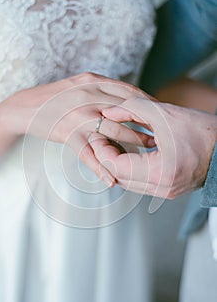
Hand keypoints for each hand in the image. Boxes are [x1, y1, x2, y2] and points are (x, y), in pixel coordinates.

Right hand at [0, 73, 153, 184]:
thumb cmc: (58, 97)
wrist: (26, 107)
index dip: (148, 102)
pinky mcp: (68, 134)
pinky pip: (89, 154)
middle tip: (163, 133)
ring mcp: (78, 116)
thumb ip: (102, 89)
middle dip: (147, 122)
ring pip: (113, 131)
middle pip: (126, 110)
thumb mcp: (81, 84)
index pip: (128, 90)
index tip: (162, 112)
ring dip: (133, 142)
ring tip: (149, 151)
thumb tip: (129, 99)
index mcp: (93, 81)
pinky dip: (101, 168)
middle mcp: (88, 96)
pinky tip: (113, 179)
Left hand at [91, 97, 216, 197]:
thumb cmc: (205, 133)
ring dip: (115, 163)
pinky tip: (127, 151)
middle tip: (100, 137)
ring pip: (126, 182)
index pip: (115, 167)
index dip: (101, 149)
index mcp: (159, 172)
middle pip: (117, 177)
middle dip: (104, 156)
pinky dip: (128, 168)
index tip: (97, 134)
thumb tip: (108, 111)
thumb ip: (133, 109)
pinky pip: (138, 182)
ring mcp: (164, 192)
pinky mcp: (166, 189)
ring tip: (112, 142)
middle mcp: (160, 188)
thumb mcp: (165, 114)